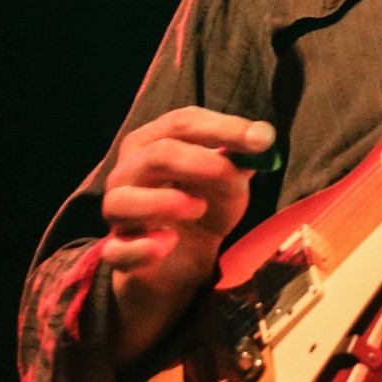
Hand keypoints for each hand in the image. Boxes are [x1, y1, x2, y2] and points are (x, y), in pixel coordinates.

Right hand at [99, 107, 275, 362]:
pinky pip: (118, 252)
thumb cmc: (203, 203)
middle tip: (229, 172)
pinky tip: (168, 244)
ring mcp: (118, 214)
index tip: (263, 139)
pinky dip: (142, 248)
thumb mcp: (228, 180)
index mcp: (155, 142)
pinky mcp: (119, 253)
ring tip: (198, 207)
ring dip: (163, 203)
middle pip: (155, 155)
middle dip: (197, 161)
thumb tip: (260, 140)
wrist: (182, 258)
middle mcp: (129, 172)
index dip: (223, 128)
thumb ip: (240, 160)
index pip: (183, 123)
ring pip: (122, 201)